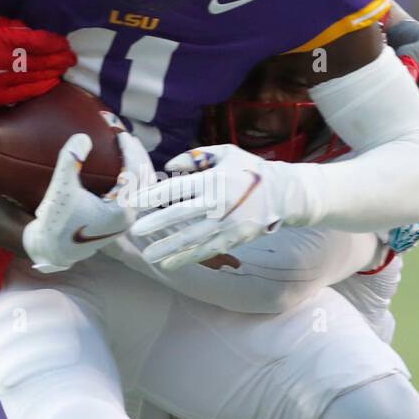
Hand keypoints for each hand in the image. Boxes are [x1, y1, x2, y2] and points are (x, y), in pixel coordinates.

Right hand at [0, 18, 75, 107]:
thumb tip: (30, 32)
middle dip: (59, 58)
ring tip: (65, 69)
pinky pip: (24, 92)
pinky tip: (51, 83)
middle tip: (72, 58)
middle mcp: (3, 61)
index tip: (64, 43)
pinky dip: (40, 87)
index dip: (54, 43)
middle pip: (40, 60)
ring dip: (53, 72)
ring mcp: (0, 80)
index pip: (36, 41)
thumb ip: (8, 27)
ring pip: (35, 76)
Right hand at [21, 130, 150, 273]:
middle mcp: (128, 217)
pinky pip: (133, 195)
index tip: (119, 133)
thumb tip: (83, 137)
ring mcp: (125, 220)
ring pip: (143, 189)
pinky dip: (131, 178)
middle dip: (139, 155)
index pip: (135, 173)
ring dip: (138, 167)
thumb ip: (70, 160)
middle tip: (126, 136)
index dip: (129, 149)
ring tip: (127, 148)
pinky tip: (119, 166)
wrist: (51, 249)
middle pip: (146, 180)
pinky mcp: (118, 220)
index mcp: (121, 210)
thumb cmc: (55, 222)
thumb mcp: (60, 189)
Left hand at [132, 144, 285, 271]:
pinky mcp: (235, 238)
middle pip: (181, 214)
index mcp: (213, 179)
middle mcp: (218, 202)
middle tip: (134, 231)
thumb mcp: (225, 154)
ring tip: (148, 255)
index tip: (134, 203)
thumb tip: (169, 166)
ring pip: (192, 238)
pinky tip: (169, 264)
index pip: (176, 188)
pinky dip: (187, 258)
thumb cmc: (250, 169)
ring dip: (168, 247)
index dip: (153, 196)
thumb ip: (195, 156)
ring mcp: (227, 223)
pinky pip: (207, 250)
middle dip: (156, 223)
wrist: (285, 192)